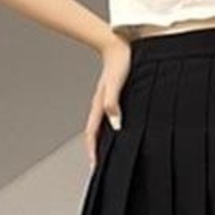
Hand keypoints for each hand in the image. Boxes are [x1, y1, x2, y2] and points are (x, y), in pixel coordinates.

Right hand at [85, 34, 131, 163]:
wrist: (119, 45)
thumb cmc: (119, 62)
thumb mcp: (116, 83)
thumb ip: (113, 102)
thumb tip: (115, 123)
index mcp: (99, 106)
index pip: (93, 135)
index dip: (93, 151)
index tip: (95, 166)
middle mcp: (101, 107)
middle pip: (96, 135)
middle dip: (97, 152)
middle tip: (100, 169)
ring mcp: (107, 104)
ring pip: (103, 129)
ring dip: (105, 144)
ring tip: (111, 158)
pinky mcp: (115, 100)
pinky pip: (112, 120)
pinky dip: (114, 132)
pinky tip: (122, 136)